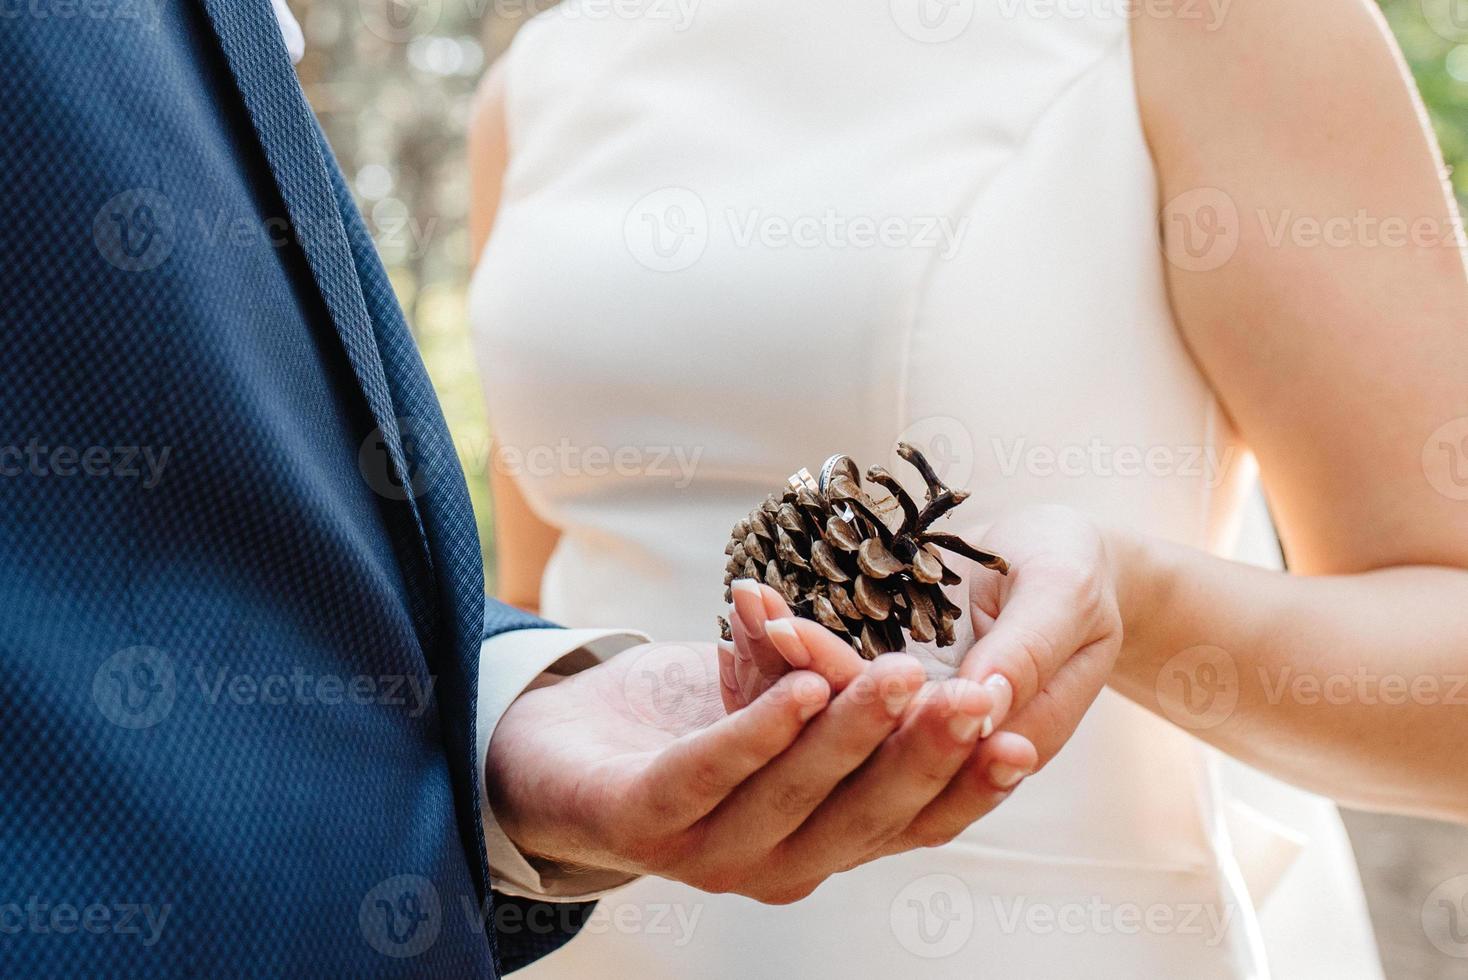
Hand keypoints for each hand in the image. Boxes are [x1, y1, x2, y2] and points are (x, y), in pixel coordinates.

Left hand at [486, 639, 1005, 902]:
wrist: (555, 749)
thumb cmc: (684, 726)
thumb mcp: (784, 709)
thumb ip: (846, 704)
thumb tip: (935, 679)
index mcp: (822, 841)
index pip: (912, 823)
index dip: (967, 787)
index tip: (1020, 736)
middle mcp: (777, 863)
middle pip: (867, 814)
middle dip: (926, 753)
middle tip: (978, 696)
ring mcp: (707, 850)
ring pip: (797, 795)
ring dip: (853, 733)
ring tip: (900, 674)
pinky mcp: (640, 818)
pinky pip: (709, 773)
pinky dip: (758, 730)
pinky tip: (800, 686)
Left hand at [729, 503, 1120, 790]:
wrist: (1051, 559)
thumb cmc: (1072, 572)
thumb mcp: (1065, 597)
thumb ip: (1028, 650)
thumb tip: (983, 702)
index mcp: (1007, 741)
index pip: (929, 734)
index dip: (867, 695)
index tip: (811, 644)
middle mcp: (946, 747)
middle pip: (866, 729)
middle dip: (809, 671)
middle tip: (771, 622)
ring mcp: (902, 723)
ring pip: (832, 707)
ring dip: (782, 658)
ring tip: (750, 604)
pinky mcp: (871, 693)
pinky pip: (820, 675)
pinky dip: (782, 643)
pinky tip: (749, 605)